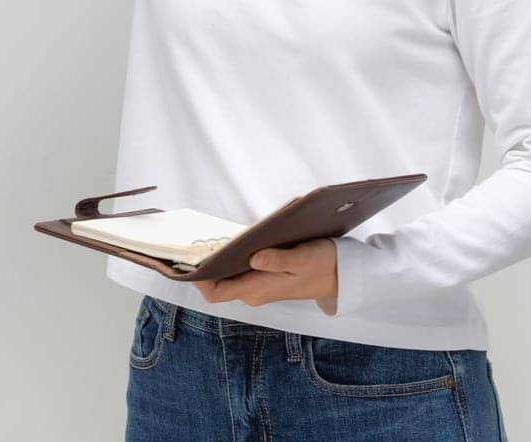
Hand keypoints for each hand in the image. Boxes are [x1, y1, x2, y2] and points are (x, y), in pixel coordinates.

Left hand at [196, 237, 339, 316]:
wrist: (342, 275)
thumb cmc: (323, 266)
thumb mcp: (304, 259)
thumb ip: (279, 260)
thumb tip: (255, 258)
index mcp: (258, 289)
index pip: (215, 293)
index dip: (197, 279)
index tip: (187, 260)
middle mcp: (254, 290)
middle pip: (216, 283)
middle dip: (203, 265)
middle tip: (191, 241)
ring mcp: (258, 284)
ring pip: (226, 275)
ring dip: (216, 259)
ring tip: (206, 237)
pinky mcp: (264, 275)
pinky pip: (238, 268)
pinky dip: (231, 255)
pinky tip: (231, 239)